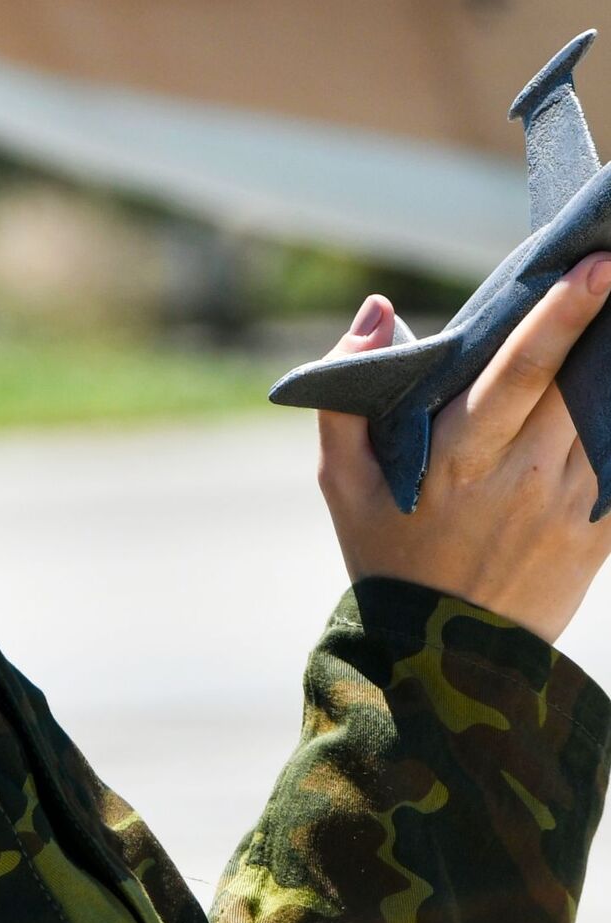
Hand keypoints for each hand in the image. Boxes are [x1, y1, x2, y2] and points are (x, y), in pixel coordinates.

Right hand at [318, 252, 610, 643]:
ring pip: (609, 417)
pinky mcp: (598, 538)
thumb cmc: (384, 550)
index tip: (595, 265)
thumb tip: (379, 312)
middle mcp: (523, 475)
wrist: (441, 657)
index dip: (562, 315)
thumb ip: (346, 388)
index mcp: (458, 453)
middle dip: (605, 323)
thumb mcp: (339, 476)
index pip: (520, 368)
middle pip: (577, 381)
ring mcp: (568, 509)